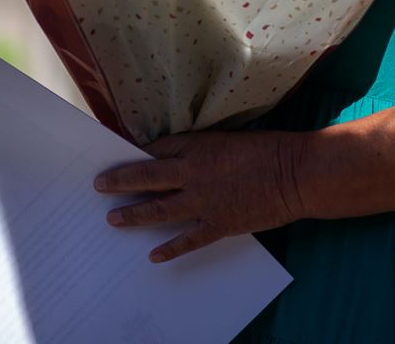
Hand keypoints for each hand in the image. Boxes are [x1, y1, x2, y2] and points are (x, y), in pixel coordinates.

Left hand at [94, 130, 306, 262]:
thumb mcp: (227, 140)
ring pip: (159, 209)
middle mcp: (193, 173)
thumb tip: (176, 158)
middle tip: (99, 187)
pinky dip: (170, 248)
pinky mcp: (219, 224)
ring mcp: (204, 201)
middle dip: (120, 182)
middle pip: (147, 177)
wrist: (295, 174)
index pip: (156, 150)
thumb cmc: (268, 150)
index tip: (119, 159)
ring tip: (113, 219)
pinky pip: (188, 240)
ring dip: (133, 215)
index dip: (136, 156)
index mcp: (197, 147)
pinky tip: (153, 255)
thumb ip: (201, 150)